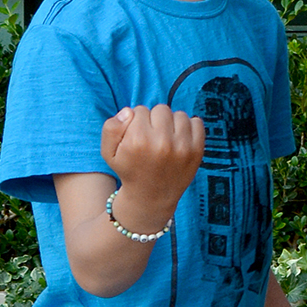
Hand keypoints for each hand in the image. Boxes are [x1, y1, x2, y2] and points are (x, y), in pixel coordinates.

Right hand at [100, 103, 204, 231]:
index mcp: (138, 140)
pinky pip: (197, 122)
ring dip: (172, 123)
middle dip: (154, 120)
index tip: (137, 136)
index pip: (140, 110)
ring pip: (179, 114)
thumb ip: (111, 128)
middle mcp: (162, 142)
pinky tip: (180, 139)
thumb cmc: (129, 170)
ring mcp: (182, 146)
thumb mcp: (109, 152)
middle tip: (152, 137)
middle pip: (160, 109)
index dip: (137, 121)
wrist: (151, 196)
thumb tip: (129, 111)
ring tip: (165, 139)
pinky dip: (189, 127)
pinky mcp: (197, 150)